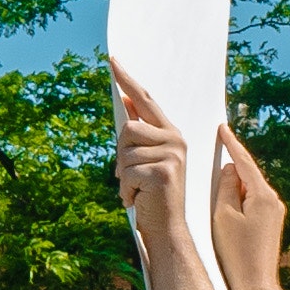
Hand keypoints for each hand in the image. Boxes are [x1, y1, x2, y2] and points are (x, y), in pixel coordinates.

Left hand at [113, 71, 192, 250]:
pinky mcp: (164, 171)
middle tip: (133, 177)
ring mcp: (172, 155)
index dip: (128, 81)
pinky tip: (139, 199)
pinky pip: (127, 172)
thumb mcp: (144, 161)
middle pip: (128, 128)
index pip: (147, 101)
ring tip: (138, 189)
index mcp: (171, 134)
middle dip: (122, 154)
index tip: (113, 60)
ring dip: (123, 175)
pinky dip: (126, 190)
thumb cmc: (151, 195)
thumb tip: (127, 104)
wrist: (167, 229)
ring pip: (124, 151)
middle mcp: (175, 140)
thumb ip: (138, 136)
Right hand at [211, 122, 287, 289]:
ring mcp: (274, 213)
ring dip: (233, 187)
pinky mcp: (270, 224)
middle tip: (216, 153)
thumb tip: (230, 170)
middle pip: (248, 175)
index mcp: (263, 196)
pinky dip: (238, 200)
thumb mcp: (224, 215)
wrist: (255, 285)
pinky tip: (227, 207)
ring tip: (217, 191)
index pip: (245, 162)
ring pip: (249, 190)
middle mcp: (273, 201)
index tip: (223, 129)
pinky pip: (252, 203)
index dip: (232, 144)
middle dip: (232, 166)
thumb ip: (227, 187)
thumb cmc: (237, 253)